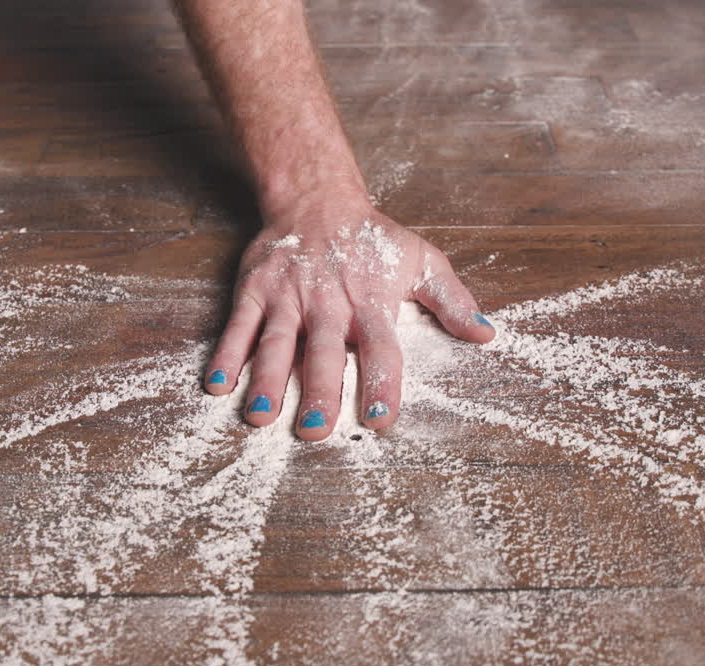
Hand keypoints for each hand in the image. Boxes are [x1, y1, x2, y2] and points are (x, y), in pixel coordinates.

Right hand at [203, 199, 494, 440]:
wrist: (317, 197)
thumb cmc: (372, 239)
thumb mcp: (421, 261)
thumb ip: (452, 301)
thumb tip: (486, 333)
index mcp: (371, 303)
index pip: (380, 349)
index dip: (382, 383)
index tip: (381, 419)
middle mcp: (328, 303)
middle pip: (323, 353)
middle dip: (318, 391)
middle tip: (314, 430)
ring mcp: (287, 297)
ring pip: (276, 343)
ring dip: (266, 380)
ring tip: (260, 416)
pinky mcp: (255, 290)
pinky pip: (239, 325)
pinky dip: (227, 353)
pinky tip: (218, 385)